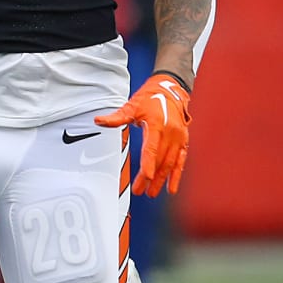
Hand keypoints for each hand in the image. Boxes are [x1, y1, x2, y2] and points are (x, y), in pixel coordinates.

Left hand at [95, 73, 191, 195]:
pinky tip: (171, 188)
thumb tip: (99, 121)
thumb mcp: (132, 106)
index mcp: (157, 124)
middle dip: (150, 177)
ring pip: (170, 163)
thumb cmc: (150, 98)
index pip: (152, 148)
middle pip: (159, 159)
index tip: (145, 177)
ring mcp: (178, 138)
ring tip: (152, 192)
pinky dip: (176, 175)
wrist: (171, 90)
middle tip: (140, 191)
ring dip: (161, 179)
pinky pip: (181, 161)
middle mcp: (170, 133)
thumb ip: (117, 117)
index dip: (148, 163)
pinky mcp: (183, 142)